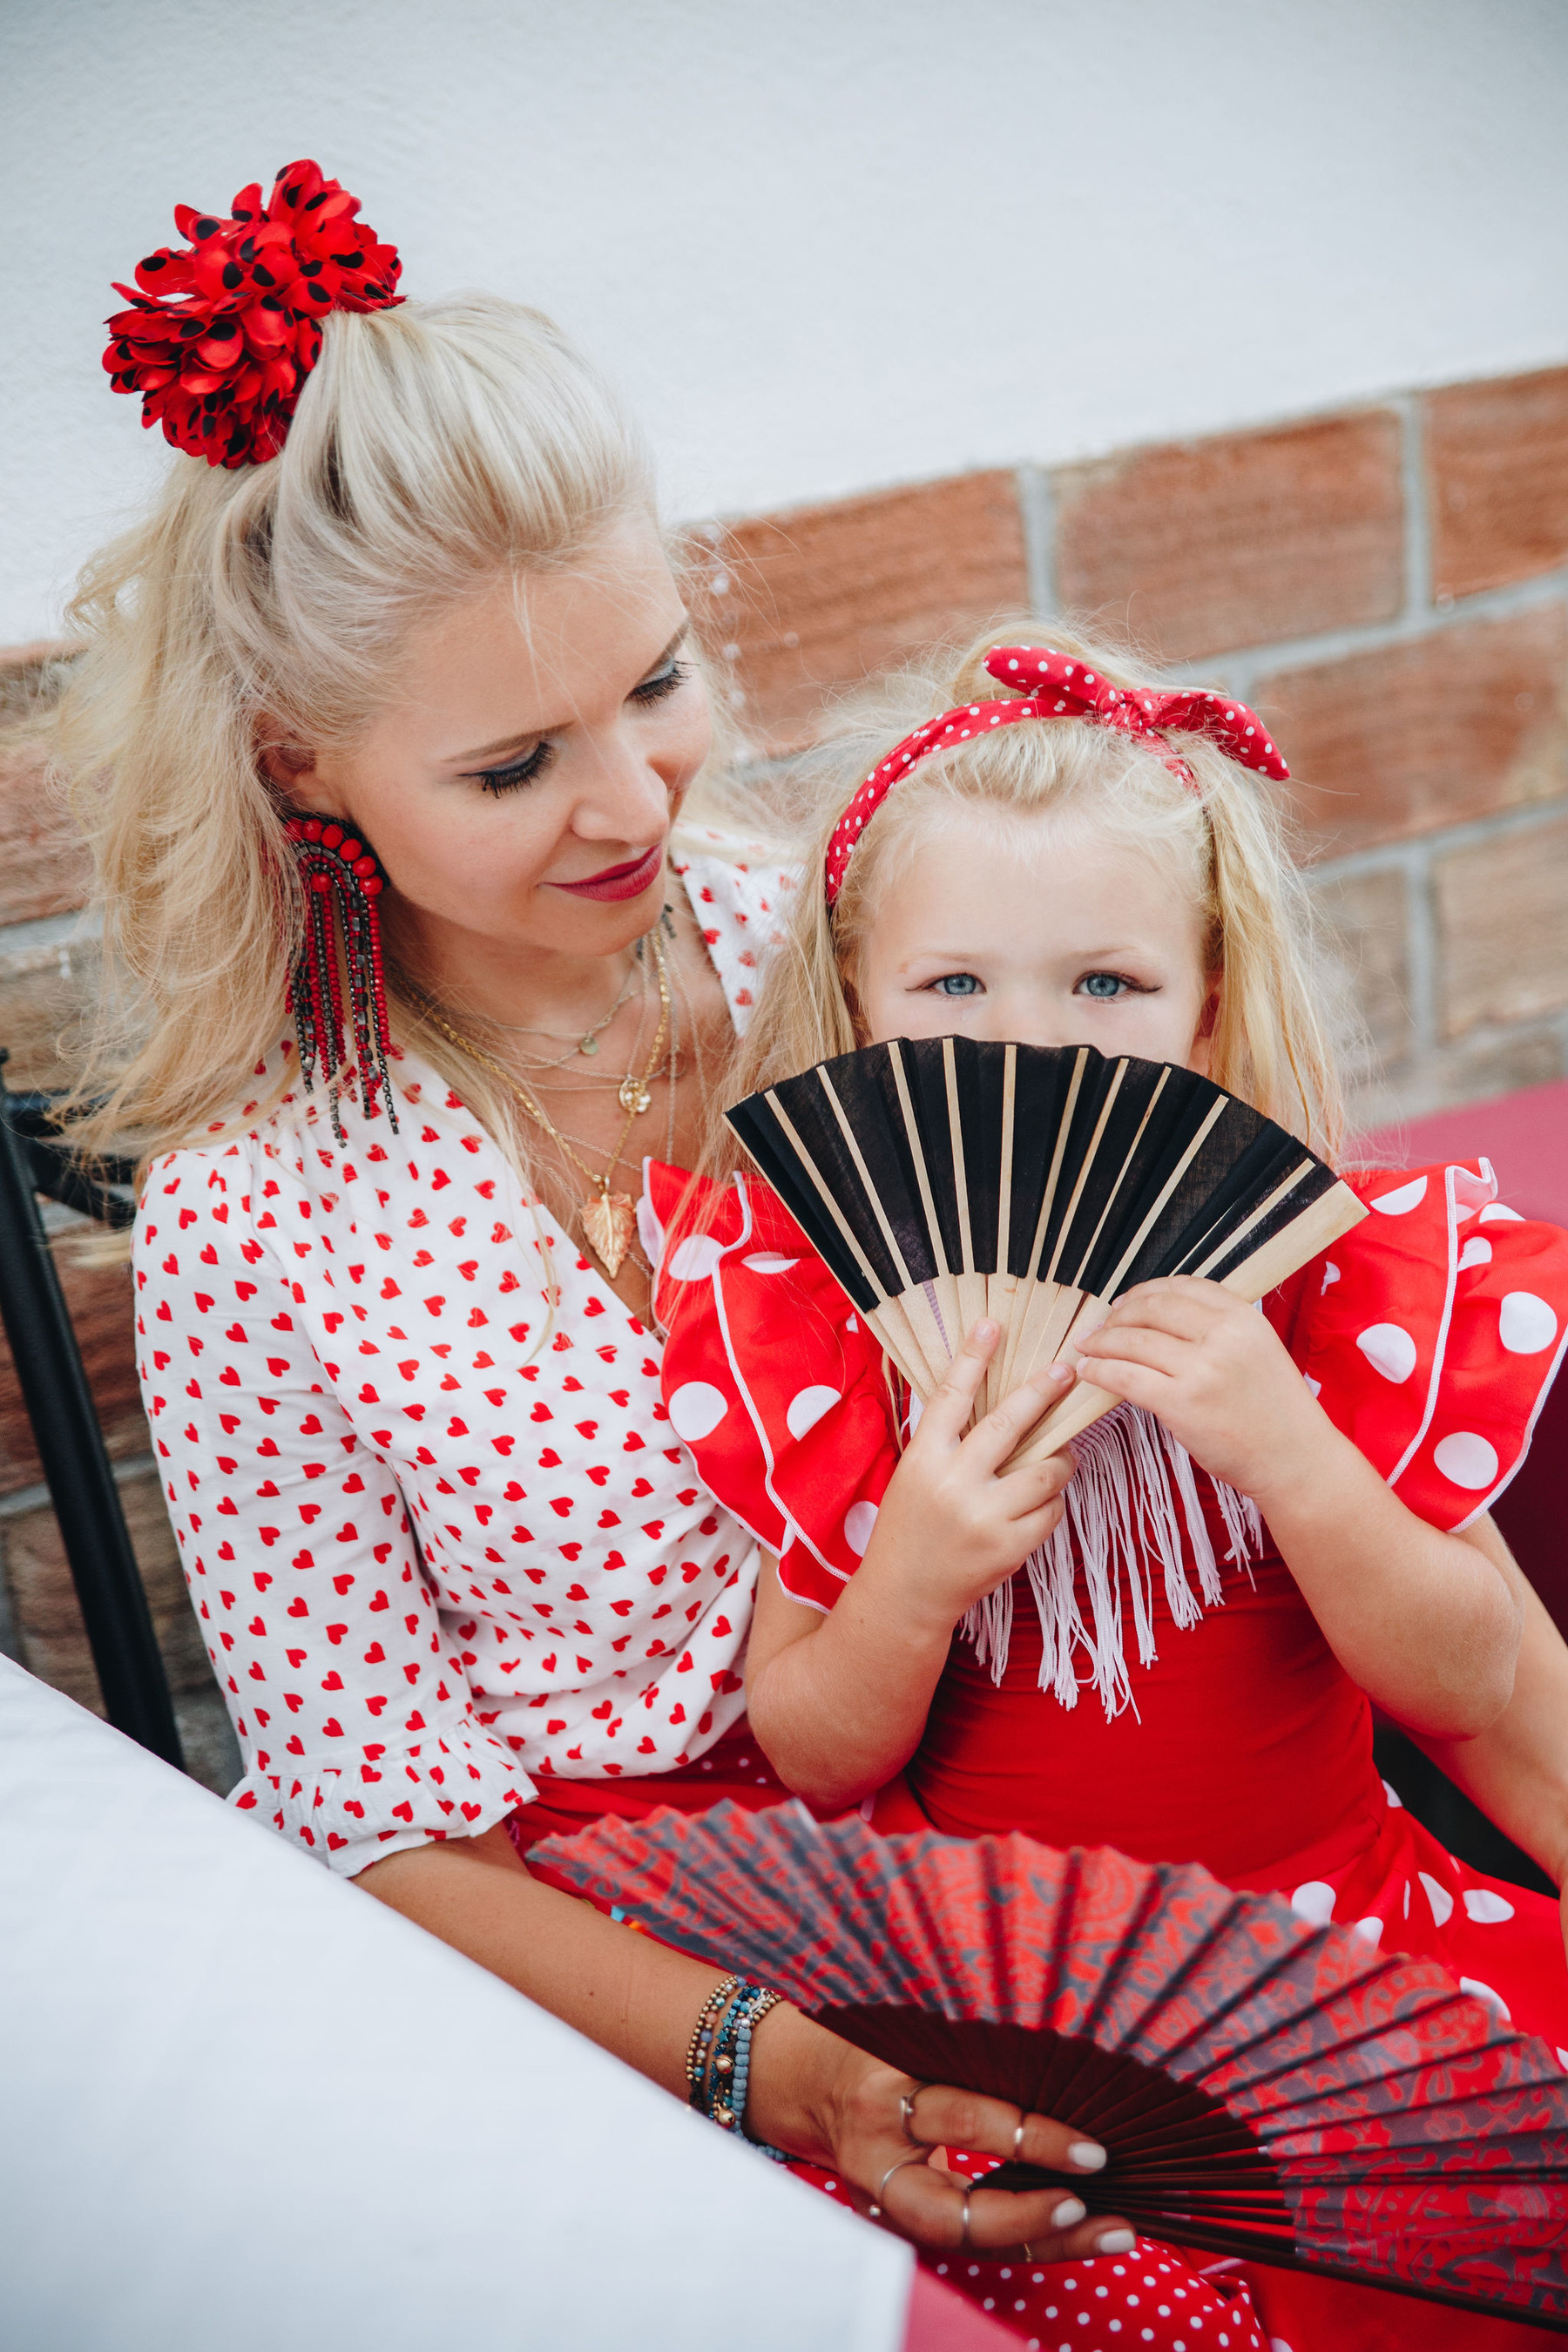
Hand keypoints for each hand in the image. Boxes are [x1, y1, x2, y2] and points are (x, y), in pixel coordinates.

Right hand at [834, 2066, 1131, 2262]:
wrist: (815, 2088)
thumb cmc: (879, 2048)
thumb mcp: (913, 2038)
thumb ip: (971, 2055)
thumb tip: (1068, 2067)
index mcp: (883, 2098)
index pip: (963, 2123)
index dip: (1029, 2138)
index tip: (1092, 2152)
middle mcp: (880, 2162)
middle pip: (953, 2213)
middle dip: (1028, 2217)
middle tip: (1089, 2205)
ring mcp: (886, 2205)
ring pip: (967, 2240)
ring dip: (1045, 2242)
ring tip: (1111, 2233)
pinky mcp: (901, 2226)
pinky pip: (972, 2242)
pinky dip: (1028, 2239)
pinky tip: (1079, 2232)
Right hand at [863, 1322, 1075, 1631]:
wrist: (906, 1594)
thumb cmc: (910, 1526)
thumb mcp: (914, 1474)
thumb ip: (946, 1441)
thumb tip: (991, 1394)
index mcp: (923, 1459)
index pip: (951, 1396)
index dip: (973, 1357)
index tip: (992, 1325)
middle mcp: (953, 1485)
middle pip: (1008, 1423)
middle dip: (1043, 1391)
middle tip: (1066, 1369)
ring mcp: (984, 1518)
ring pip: (1045, 1470)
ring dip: (1060, 1457)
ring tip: (1061, 1452)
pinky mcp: (1010, 1548)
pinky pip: (1051, 1510)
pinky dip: (1052, 1499)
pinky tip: (1040, 1499)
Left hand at [1073, 1276, 1337, 1509]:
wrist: (1296, 1461)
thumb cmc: (1276, 1412)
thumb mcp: (1258, 1351)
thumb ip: (1220, 1330)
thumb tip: (1161, 1318)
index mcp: (1243, 1317)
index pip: (1182, 1287)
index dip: (1145, 1291)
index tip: (1125, 1302)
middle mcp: (1224, 1336)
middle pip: (1152, 1309)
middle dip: (1117, 1316)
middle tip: (1099, 1327)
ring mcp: (1202, 1369)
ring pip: (1132, 1342)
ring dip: (1101, 1342)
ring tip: (1086, 1347)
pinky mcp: (1181, 1403)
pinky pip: (1125, 1377)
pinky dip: (1100, 1371)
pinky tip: (1089, 1372)